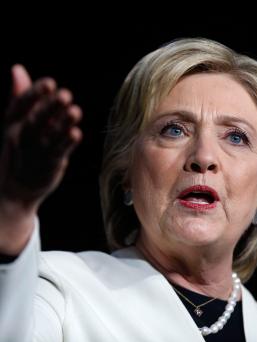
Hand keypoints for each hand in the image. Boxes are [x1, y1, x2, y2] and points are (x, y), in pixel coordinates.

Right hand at [0, 65, 81, 253]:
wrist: (15, 189)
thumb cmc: (20, 147)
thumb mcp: (15, 122)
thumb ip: (20, 96)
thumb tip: (17, 68)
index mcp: (11, 123)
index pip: (20, 105)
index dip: (34, 94)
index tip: (50, 83)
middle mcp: (21, 136)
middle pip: (35, 119)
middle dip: (50, 107)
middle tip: (66, 94)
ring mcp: (35, 151)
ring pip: (48, 135)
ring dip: (62, 123)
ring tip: (76, 111)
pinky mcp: (49, 165)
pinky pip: (57, 152)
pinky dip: (66, 143)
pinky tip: (76, 133)